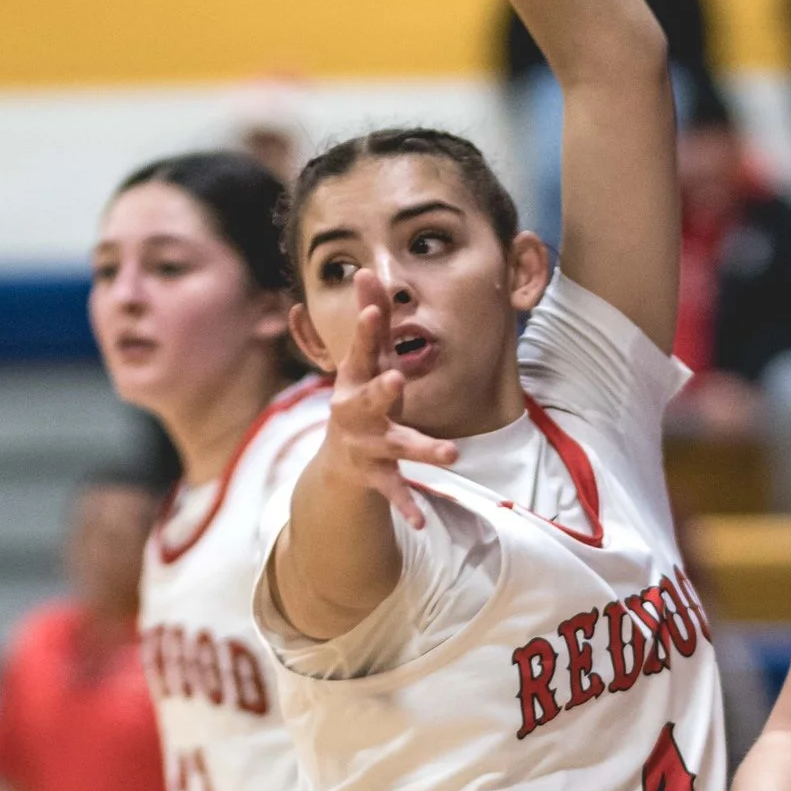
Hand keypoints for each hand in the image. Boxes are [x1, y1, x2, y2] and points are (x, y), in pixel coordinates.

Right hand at [323, 272, 455, 532]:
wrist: (338, 460)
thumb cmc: (361, 395)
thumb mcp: (366, 360)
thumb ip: (371, 318)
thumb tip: (367, 269)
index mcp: (355, 378)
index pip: (362, 349)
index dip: (366, 328)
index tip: (372, 307)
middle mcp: (355, 411)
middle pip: (369, 399)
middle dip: (381, 390)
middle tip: (397, 379)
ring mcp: (366, 445)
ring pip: (395, 446)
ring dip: (422, 448)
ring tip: (452, 455)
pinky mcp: (376, 475)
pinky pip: (394, 490)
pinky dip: (406, 505)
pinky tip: (422, 521)